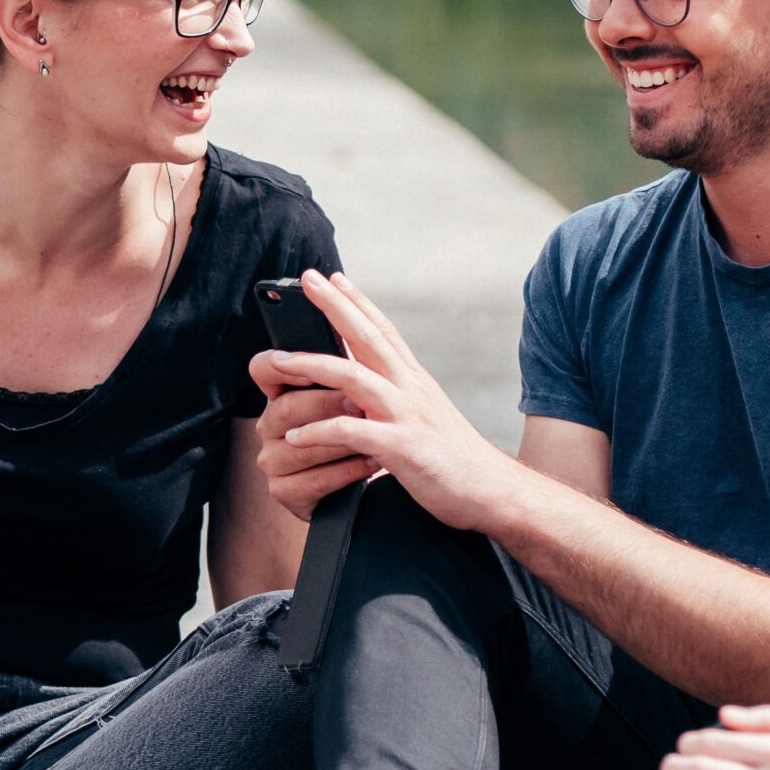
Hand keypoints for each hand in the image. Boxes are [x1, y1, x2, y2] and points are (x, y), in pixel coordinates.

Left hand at [249, 271, 521, 535]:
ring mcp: (407, 415)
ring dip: (312, 366)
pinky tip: (295, 437)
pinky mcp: (403, 448)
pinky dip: (321, 432)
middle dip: (335, 307)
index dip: (359, 302)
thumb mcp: (425, 417)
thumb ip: (399, 399)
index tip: (335, 278)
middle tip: (308, 281)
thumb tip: (365, 392)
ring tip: (278, 362)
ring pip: (353, 377)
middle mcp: (411, 389)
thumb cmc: (454, 458)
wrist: (492, 491)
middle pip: (368, 337)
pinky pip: (353, 433)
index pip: (385, 330)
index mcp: (415, 380)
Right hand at [254, 377, 375, 519]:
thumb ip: (346, 366)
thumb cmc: (360, 434)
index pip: (263, 368)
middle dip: (327, 405)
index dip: (278, 366)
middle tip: (361, 404)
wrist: (363, 487)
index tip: (306, 369)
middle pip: (287, 407)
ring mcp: (273, 460)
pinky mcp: (284, 492)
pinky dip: (348, 471)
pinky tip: (371, 462)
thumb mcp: (352, 397)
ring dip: (342, 440)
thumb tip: (361, 323)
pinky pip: (314, 480)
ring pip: (301, 446)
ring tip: (374, 434)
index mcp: (282, 394)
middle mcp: (269, 425)